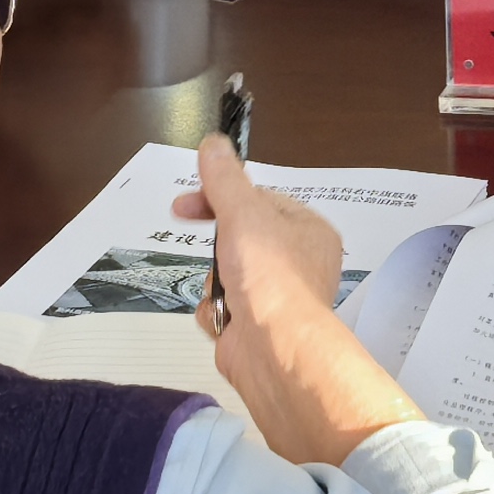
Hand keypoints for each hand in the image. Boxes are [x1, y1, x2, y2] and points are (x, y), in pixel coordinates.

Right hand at [170, 139, 418, 469]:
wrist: (272, 349)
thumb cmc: (268, 275)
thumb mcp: (243, 214)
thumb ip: (225, 180)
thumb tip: (213, 143)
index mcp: (308, 229)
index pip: (259, 201)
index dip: (220, 198)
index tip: (184, 203)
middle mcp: (299, 261)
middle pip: (239, 238)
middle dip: (216, 247)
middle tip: (187, 236)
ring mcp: (277, 296)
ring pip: (226, 273)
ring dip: (214, 281)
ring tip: (223, 291)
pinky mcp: (256, 325)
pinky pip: (222, 306)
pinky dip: (215, 311)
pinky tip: (222, 317)